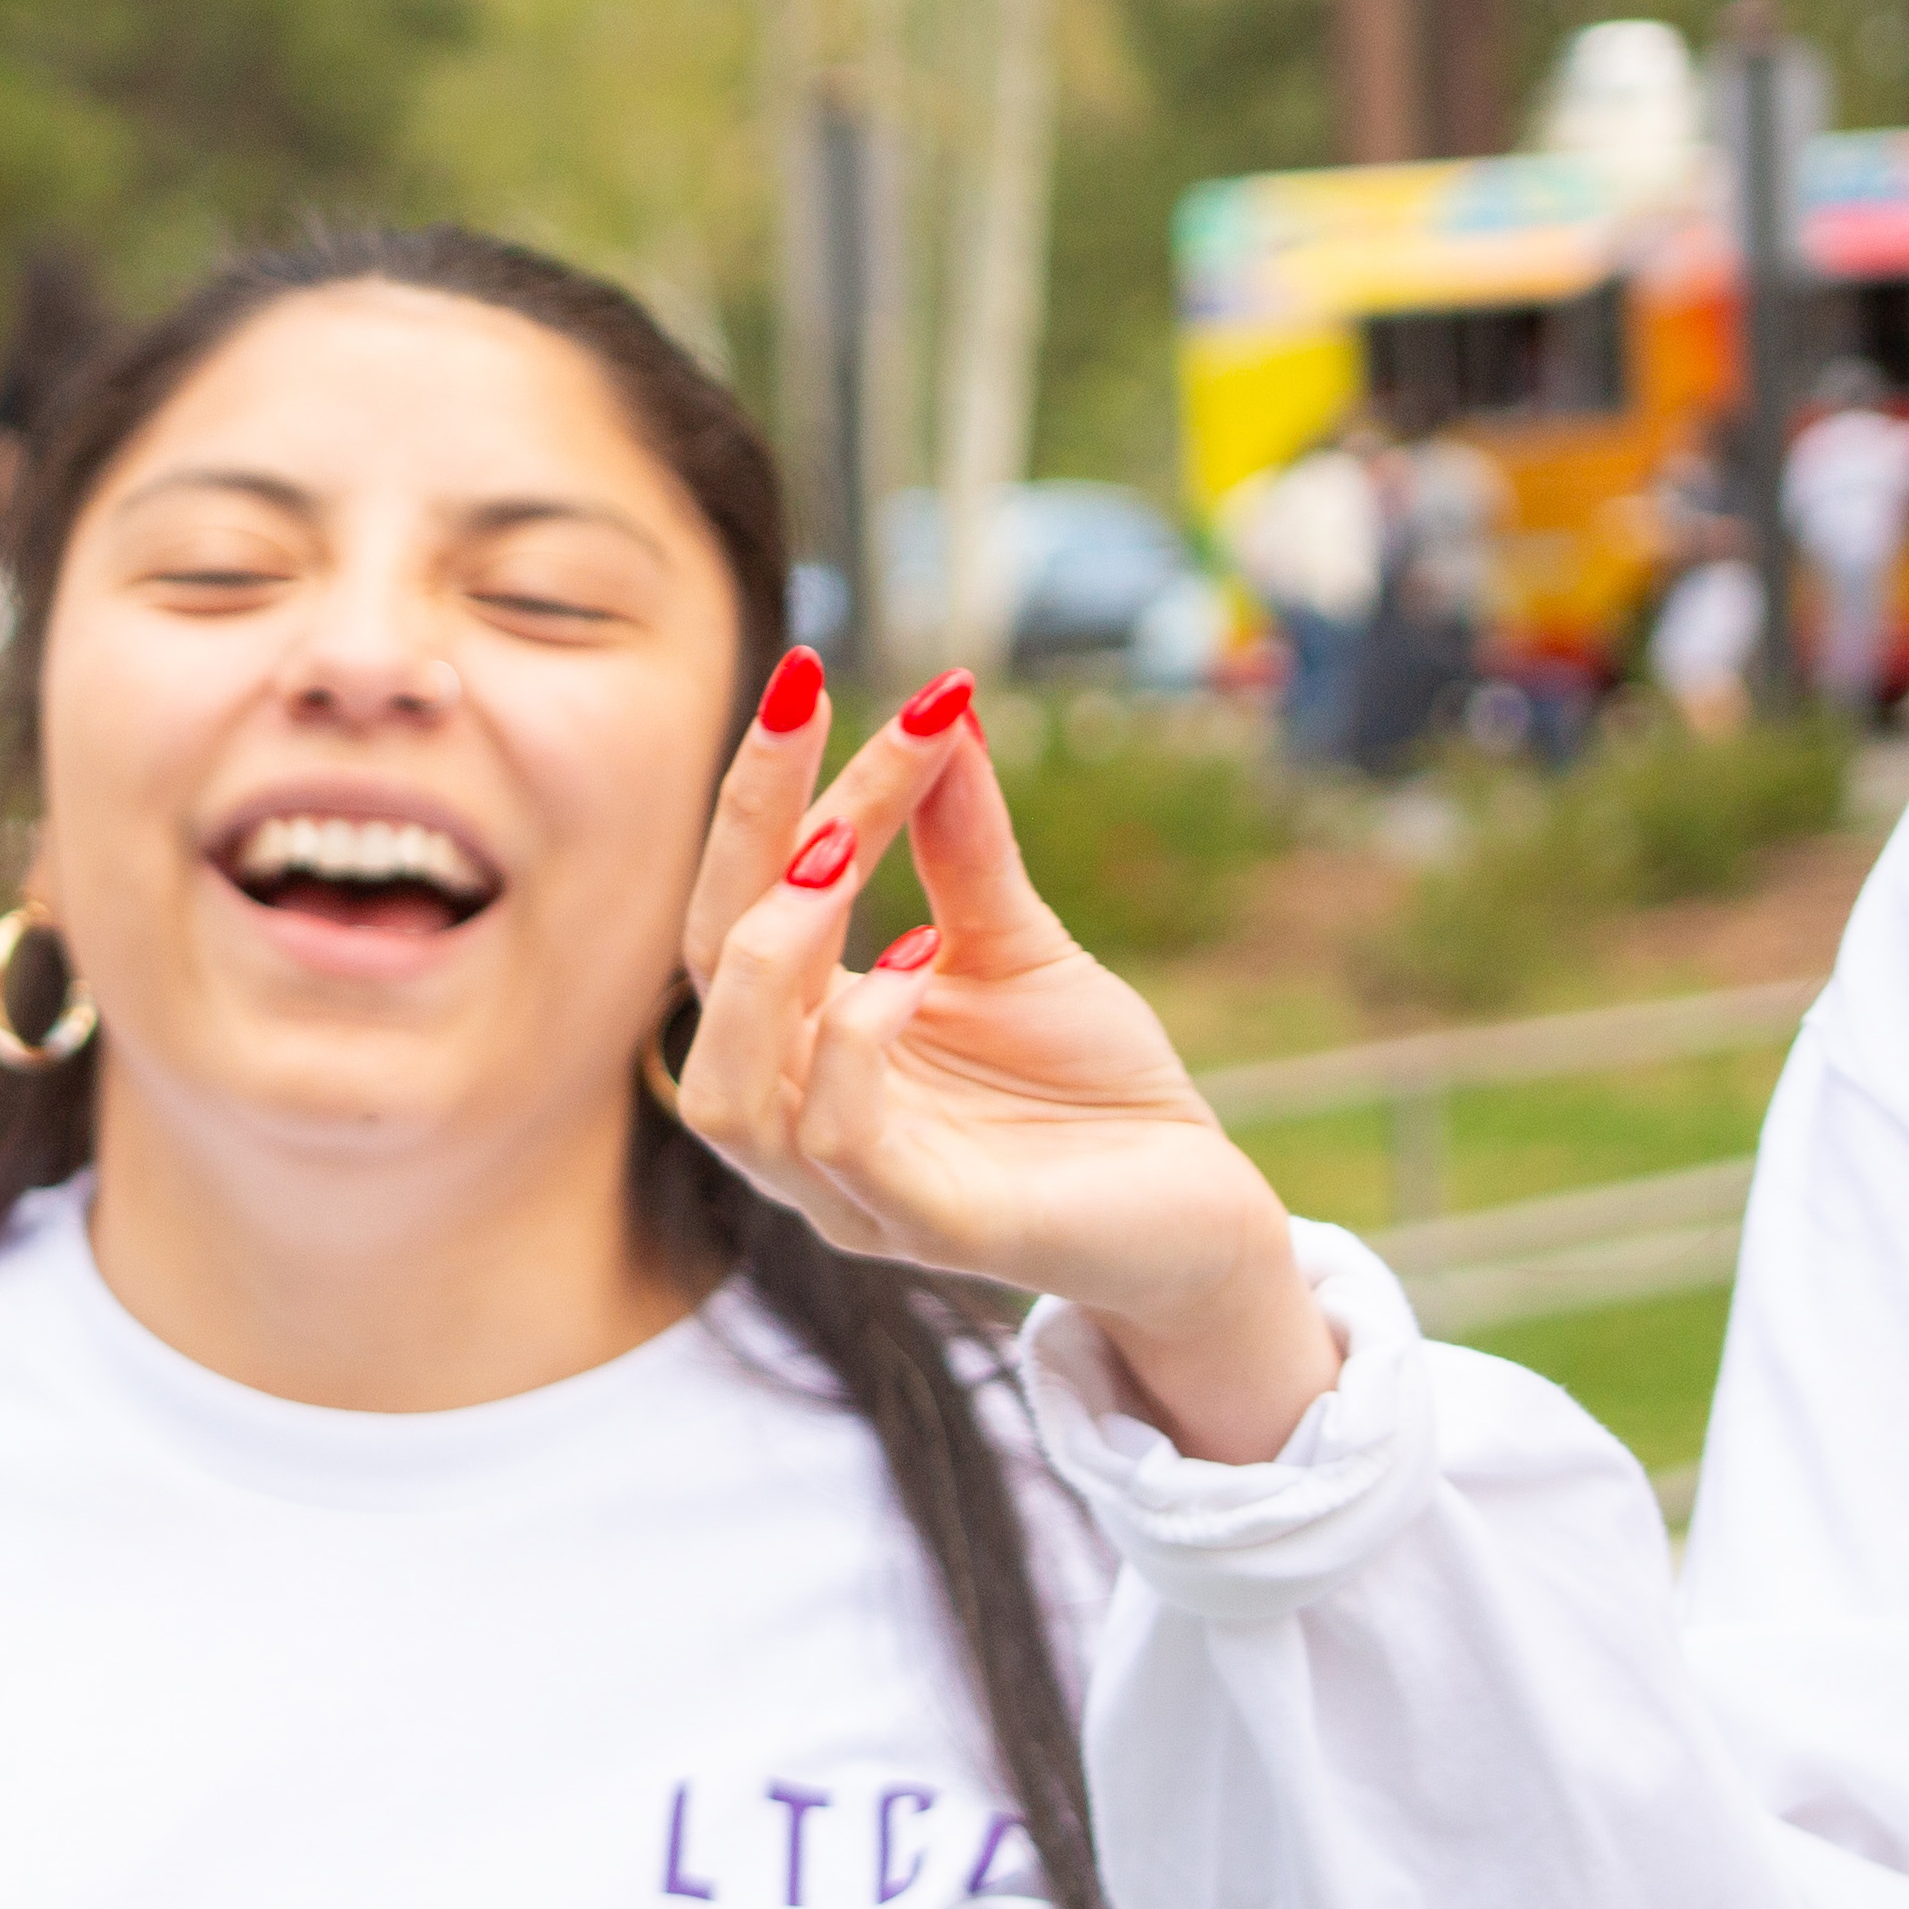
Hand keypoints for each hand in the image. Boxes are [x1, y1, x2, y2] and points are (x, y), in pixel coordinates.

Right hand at [675, 670, 1342, 1458]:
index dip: (760, 792)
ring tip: (839, 858)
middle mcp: (801, 1120)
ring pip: (730, 1093)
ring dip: (771, 958)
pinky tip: (908, 965)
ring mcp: (856, 1192)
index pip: (737, 905)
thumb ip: (961, 847)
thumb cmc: (1091, 1088)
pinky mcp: (934, 1235)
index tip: (811, 673)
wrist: (1199, 1210)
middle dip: (753, 841)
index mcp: (805, 1044)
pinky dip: (855, 1052)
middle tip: (827, 725)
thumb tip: (942, 706)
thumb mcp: (1018, 944)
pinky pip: (843, 1150)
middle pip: (709, 976)